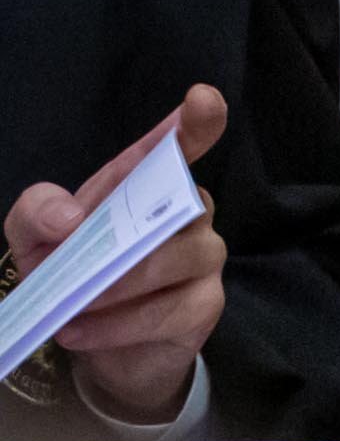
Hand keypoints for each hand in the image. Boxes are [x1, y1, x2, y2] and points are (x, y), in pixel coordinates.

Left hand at [6, 84, 230, 422]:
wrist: (90, 342)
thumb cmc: (69, 272)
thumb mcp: (34, 238)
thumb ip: (37, 212)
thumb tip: (69, 219)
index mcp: (142, 186)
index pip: (175, 147)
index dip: (194, 123)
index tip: (203, 97)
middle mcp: (185, 214)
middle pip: (179, 208)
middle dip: (126, 239)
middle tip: (75, 267)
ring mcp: (203, 259)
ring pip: (177, 259)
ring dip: (118, 286)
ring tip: (73, 306)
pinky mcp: (205, 306)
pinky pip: (171, 310)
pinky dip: (120, 324)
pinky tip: (82, 330)